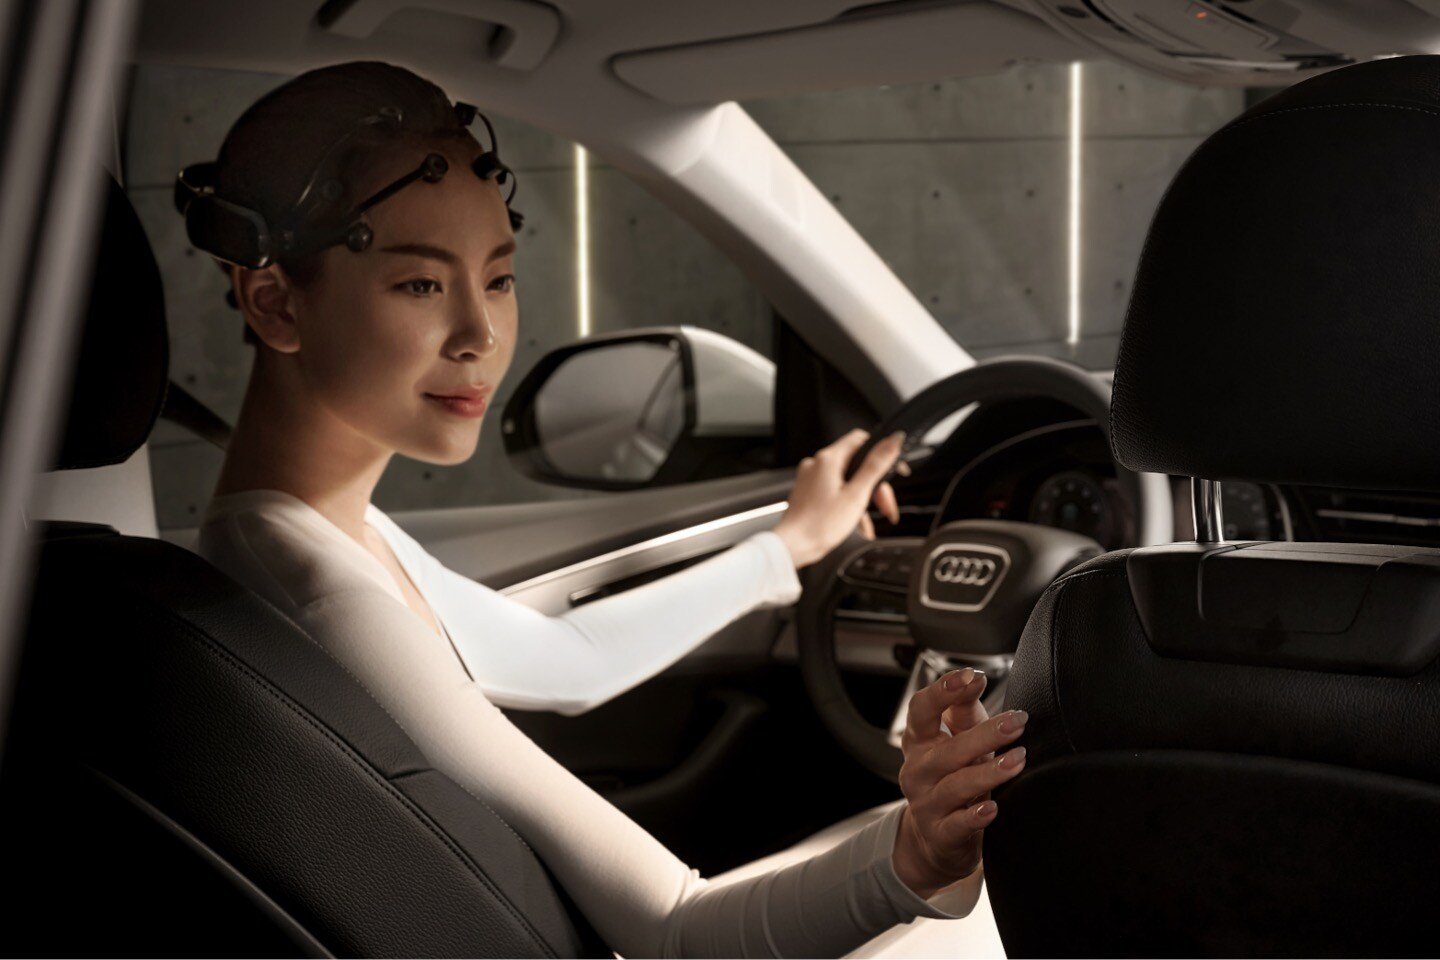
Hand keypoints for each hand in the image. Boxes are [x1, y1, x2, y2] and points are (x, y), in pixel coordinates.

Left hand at [771, 428, 904, 567]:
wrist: (794, 546)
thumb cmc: (819, 525)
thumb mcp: (856, 495)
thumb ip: (875, 466)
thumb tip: (893, 441)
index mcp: (828, 459)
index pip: (860, 440)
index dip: (880, 451)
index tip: (893, 467)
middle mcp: (816, 465)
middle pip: (855, 465)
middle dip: (874, 485)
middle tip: (885, 505)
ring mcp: (810, 479)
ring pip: (846, 480)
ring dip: (862, 499)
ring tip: (868, 524)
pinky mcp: (808, 492)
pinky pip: (834, 491)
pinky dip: (847, 504)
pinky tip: (855, 524)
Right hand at [890, 667, 1027, 897]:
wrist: (937, 840)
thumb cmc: (953, 778)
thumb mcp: (957, 741)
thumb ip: (964, 711)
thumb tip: (974, 678)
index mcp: (919, 741)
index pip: (921, 710)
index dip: (942, 692)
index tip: (970, 677)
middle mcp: (917, 771)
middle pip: (946, 750)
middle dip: (983, 734)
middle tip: (1017, 722)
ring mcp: (926, 804)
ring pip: (955, 786)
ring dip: (987, 773)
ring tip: (1017, 761)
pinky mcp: (940, 835)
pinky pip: (958, 824)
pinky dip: (975, 816)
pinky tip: (992, 808)